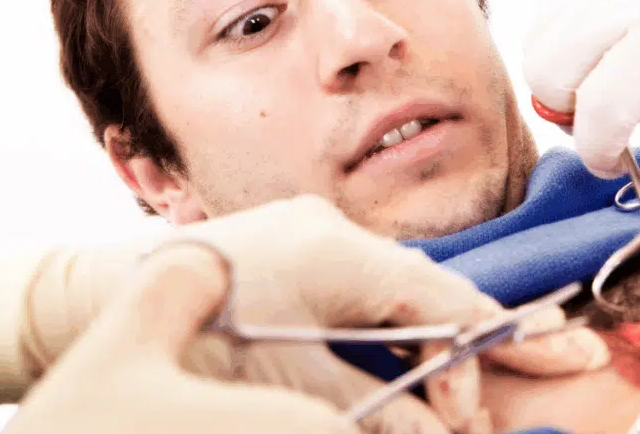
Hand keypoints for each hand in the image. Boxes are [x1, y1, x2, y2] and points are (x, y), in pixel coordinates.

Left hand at [27, 195, 598, 433]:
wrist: (112, 298)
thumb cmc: (198, 341)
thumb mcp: (292, 385)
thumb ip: (377, 408)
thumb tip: (445, 433)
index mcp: (337, 251)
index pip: (438, 296)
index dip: (477, 350)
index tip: (478, 410)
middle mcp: (335, 227)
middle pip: (427, 288)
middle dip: (467, 343)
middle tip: (527, 374)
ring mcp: (317, 228)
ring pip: (400, 286)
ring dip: (428, 338)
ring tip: (453, 390)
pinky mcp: (302, 242)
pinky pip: (367, 282)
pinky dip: (391, 323)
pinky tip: (410, 356)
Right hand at [523, 0, 639, 177]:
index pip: (603, 109)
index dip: (599, 151)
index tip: (616, 163)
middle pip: (549, 80)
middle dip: (569, 118)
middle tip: (606, 122)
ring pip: (535, 43)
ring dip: (556, 77)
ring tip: (601, 80)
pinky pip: (544, 6)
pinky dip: (559, 35)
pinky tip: (604, 34)